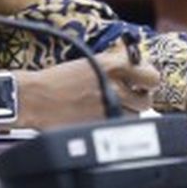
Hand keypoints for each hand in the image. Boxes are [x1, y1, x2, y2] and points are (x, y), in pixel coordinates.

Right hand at [11, 46, 159, 129]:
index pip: (151, 75)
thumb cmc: (57, 79)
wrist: (35, 98)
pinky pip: (119, 127)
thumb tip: (136, 64)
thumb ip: (115, 62)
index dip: (148, 78)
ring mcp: (108, 109)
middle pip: (147, 99)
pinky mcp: (100, 126)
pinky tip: (100, 115)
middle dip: (140, 98)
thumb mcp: (89, 60)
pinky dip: (113, 123)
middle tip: (131, 95)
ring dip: (127, 112)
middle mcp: (113, 87)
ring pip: (135, 116)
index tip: (142, 79)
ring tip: (111, 106)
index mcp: (111, 65)